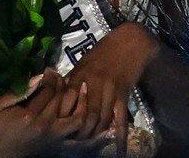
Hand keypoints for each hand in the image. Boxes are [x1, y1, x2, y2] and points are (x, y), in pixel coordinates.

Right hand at [0, 68, 87, 156]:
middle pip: (61, 98)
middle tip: (56, 73)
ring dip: (76, 94)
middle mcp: (44, 126)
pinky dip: (83, 110)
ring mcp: (53, 135)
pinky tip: (83, 96)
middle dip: (60, 81)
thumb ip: (17, 92)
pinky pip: (76, 124)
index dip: (49, 76)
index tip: (47, 69)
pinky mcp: (58, 140)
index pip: (47, 90)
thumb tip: (38, 77)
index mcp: (28, 117)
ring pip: (73, 112)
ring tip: (73, 82)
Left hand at [64, 22, 159, 151]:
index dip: (62, 117)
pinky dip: (119, 134)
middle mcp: (92, 84)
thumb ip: (73, 79)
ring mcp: (109, 89)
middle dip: (80, 132)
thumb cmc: (105, 50)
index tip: (59, 128)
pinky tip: (119, 149)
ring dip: (95, 133)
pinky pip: (120, 118)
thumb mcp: (84, 62)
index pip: (67, 101)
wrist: (131, 41)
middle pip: (84, 115)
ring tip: (91, 143)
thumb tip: (57, 93)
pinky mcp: (123, 94)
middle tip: (76, 141)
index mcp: (79, 75)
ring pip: (101, 119)